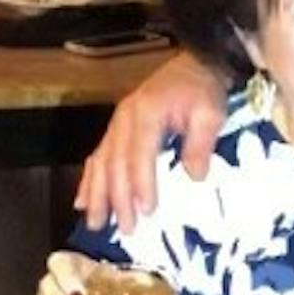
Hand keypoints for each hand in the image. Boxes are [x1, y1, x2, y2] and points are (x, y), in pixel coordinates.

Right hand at [75, 52, 228, 232]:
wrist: (193, 66)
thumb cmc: (203, 92)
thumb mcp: (211, 114)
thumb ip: (201, 144)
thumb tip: (195, 177)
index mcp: (147, 113)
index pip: (140, 154)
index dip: (141, 183)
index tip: (146, 210)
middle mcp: (124, 119)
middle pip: (116, 162)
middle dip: (118, 198)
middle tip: (125, 228)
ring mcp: (117, 123)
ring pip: (101, 162)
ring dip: (97, 194)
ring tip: (95, 223)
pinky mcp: (116, 129)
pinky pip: (97, 156)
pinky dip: (89, 180)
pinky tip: (82, 201)